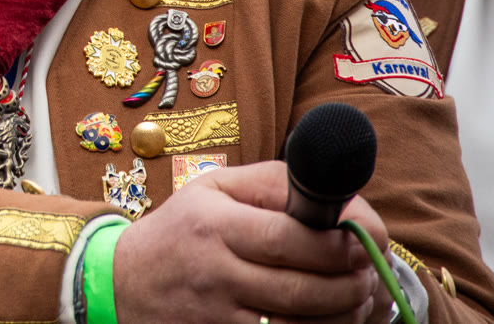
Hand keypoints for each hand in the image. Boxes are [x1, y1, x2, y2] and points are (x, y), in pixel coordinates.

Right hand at [110, 160, 393, 323]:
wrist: (121, 283)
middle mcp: (215, 274)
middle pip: (304, 289)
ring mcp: (217, 317)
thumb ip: (274, 184)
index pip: (290, 238)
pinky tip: (330, 321)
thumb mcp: (215, 189)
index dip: (341, 243)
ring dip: (343, 316)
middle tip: (372, 273)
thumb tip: (339, 196)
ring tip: (359, 299)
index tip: (367, 240)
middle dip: (353, 284)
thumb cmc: (182, 230)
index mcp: (215, 225)